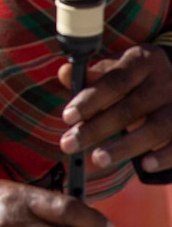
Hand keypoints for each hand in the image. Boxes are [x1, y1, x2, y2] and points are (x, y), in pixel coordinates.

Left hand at [60, 45, 171, 174]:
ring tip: (98, 159)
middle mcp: (166, 80)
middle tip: (69, 145)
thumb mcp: (113, 72)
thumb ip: (89, 77)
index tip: (66, 117)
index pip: (115, 80)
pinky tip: (145, 165)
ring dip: (126, 146)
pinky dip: (164, 155)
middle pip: (131, 107)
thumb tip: (64, 73)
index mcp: (143, 61)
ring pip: (156, 127)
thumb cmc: (134, 81)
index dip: (90, 99)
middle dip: (97, 129)